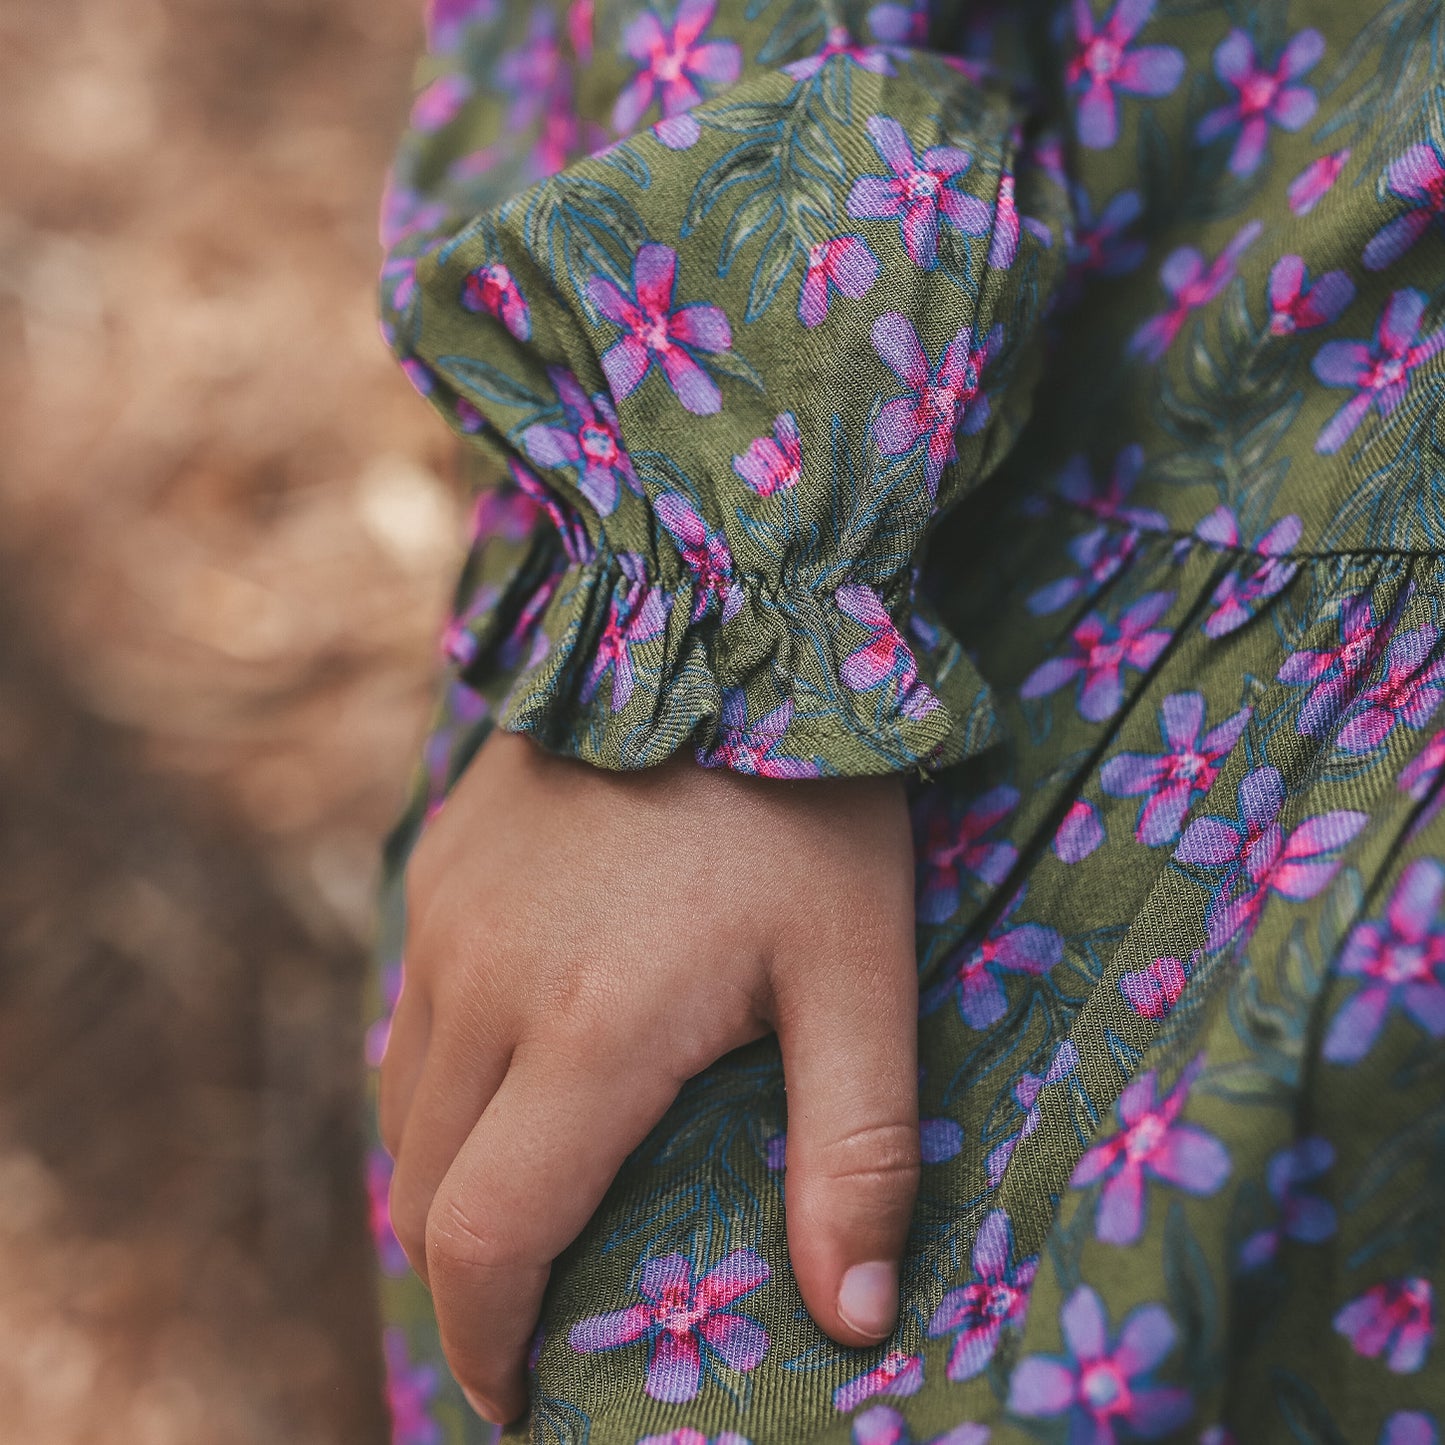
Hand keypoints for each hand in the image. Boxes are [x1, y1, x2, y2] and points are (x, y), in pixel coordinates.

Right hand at [380, 728, 919, 1423]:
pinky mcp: (439, 866)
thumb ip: (855, 1148)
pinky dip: (442, 1086)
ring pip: (405, 1104)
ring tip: (519, 1208)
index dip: (487, 1341)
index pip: (486, 1239)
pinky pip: (410, 1014)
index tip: (515, 1397)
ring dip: (447, 1181)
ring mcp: (447, 918)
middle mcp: (485, 983)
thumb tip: (857, 1318)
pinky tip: (510, 1077)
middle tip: (527, 1314)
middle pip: (425, 1189)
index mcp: (590, 1029)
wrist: (721, 621)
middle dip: (464, 1279)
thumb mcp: (859, 971)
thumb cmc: (807, 805)